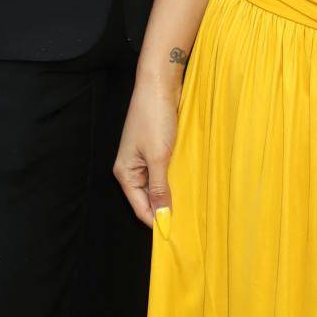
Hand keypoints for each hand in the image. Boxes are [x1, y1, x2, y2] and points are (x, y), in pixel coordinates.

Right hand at [113, 77, 178, 238]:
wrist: (159, 82)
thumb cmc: (154, 117)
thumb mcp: (158, 157)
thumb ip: (159, 188)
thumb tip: (162, 217)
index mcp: (125, 173)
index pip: (140, 208)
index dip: (157, 221)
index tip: (176, 234)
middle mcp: (132, 167)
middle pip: (147, 198)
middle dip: (165, 208)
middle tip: (188, 222)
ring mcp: (144, 156)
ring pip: (157, 184)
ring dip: (171, 192)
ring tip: (191, 205)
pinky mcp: (156, 146)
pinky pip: (164, 170)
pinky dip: (174, 177)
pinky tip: (188, 182)